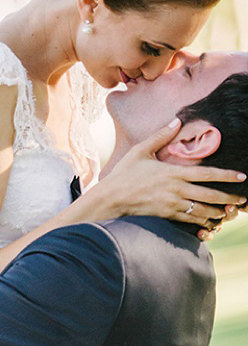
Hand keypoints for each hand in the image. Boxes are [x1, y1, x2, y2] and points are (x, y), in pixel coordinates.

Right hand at [96, 118, 246, 227]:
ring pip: (201, 210)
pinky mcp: (165, 217)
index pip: (207, 173)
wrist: (110, 200)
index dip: (227, 175)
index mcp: (174, 172)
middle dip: (228, 198)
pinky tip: (209, 223)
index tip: (241, 177)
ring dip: (216, 212)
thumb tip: (175, 121)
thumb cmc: (123, 175)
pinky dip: (200, 222)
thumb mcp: (140, 151)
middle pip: (209, 195)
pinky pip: (188, 221)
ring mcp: (171, 205)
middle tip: (242, 201)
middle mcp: (176, 190)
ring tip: (228, 213)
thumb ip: (160, 136)